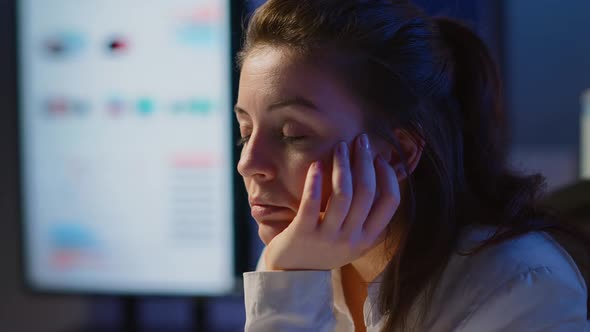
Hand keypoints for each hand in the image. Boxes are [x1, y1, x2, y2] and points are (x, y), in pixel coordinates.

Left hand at [264, 133, 400, 270]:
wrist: (291, 275)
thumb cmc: (323, 248)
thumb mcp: (352, 238)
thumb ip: (366, 216)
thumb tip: (379, 177)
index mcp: (368, 238)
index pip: (390, 202)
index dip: (388, 176)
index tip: (380, 157)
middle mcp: (352, 239)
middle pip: (367, 192)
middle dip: (365, 161)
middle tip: (360, 140)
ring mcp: (328, 237)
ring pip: (343, 195)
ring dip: (343, 166)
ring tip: (340, 147)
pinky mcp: (303, 234)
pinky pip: (312, 204)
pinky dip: (315, 182)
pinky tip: (316, 165)